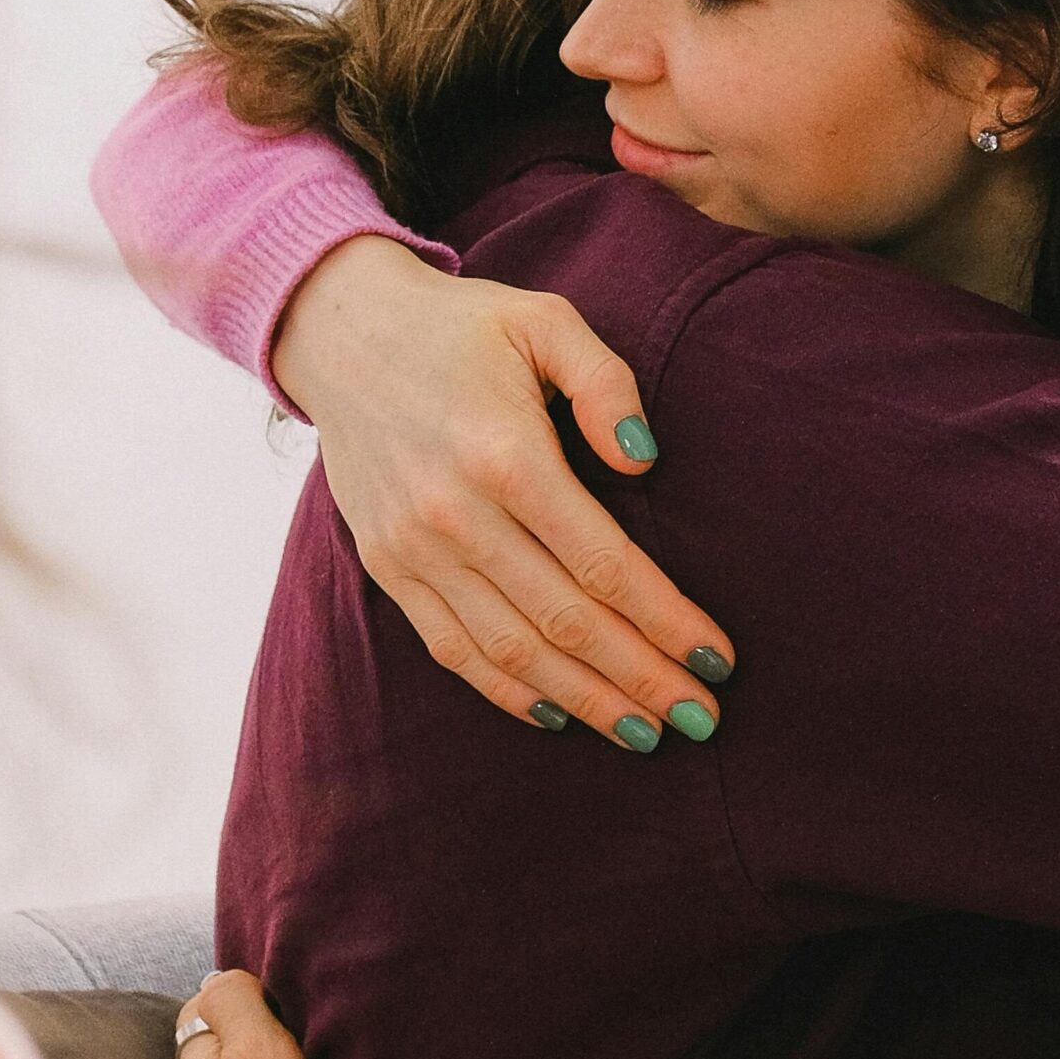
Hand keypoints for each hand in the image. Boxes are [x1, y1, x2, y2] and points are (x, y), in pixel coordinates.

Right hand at [271, 236, 734, 749]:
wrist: (341, 332)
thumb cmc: (464, 328)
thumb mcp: (545, 325)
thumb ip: (606, 384)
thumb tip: (646, 460)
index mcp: (507, 456)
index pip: (605, 564)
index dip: (666, 620)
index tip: (718, 658)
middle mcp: (456, 514)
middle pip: (566, 622)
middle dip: (641, 678)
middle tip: (702, 718)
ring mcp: (415, 549)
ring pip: (512, 651)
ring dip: (586, 700)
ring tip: (646, 733)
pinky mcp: (387, 567)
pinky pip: (452, 649)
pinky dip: (508, 692)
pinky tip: (563, 715)